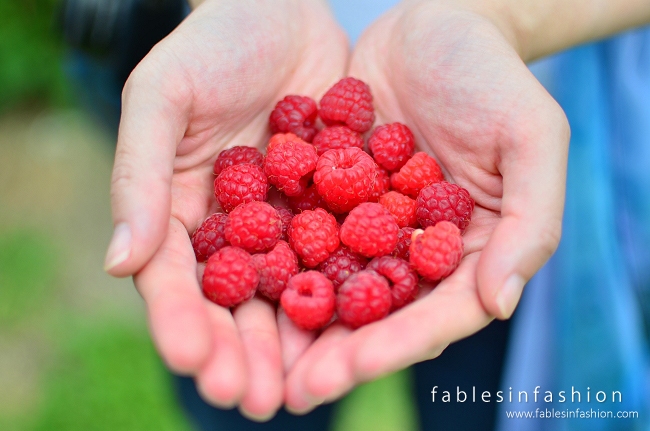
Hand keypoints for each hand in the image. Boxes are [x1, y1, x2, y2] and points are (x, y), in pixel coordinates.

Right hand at [103, 0, 347, 419]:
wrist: (284, 10)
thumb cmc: (212, 44)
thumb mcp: (162, 97)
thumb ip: (139, 176)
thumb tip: (120, 265)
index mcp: (183, 212)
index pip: (176, 282)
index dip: (183, 324)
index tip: (196, 363)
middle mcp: (236, 229)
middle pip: (237, 306)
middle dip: (244, 354)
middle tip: (256, 401)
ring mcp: (290, 224)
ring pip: (293, 296)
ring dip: (299, 345)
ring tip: (308, 390)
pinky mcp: (340, 208)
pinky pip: (348, 257)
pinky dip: (354, 294)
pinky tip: (366, 329)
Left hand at [285, 0, 568, 411]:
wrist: (433, 25)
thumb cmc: (493, 77)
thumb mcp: (532, 138)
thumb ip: (531, 222)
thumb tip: (500, 303)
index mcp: (466, 252)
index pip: (434, 315)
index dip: (393, 345)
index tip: (347, 369)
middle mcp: (409, 251)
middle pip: (373, 315)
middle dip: (333, 353)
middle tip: (289, 390)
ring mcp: (363, 226)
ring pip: (327, 284)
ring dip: (290, 324)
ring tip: (249, 358)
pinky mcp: (324, 195)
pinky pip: (293, 232)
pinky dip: (264, 259)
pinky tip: (228, 284)